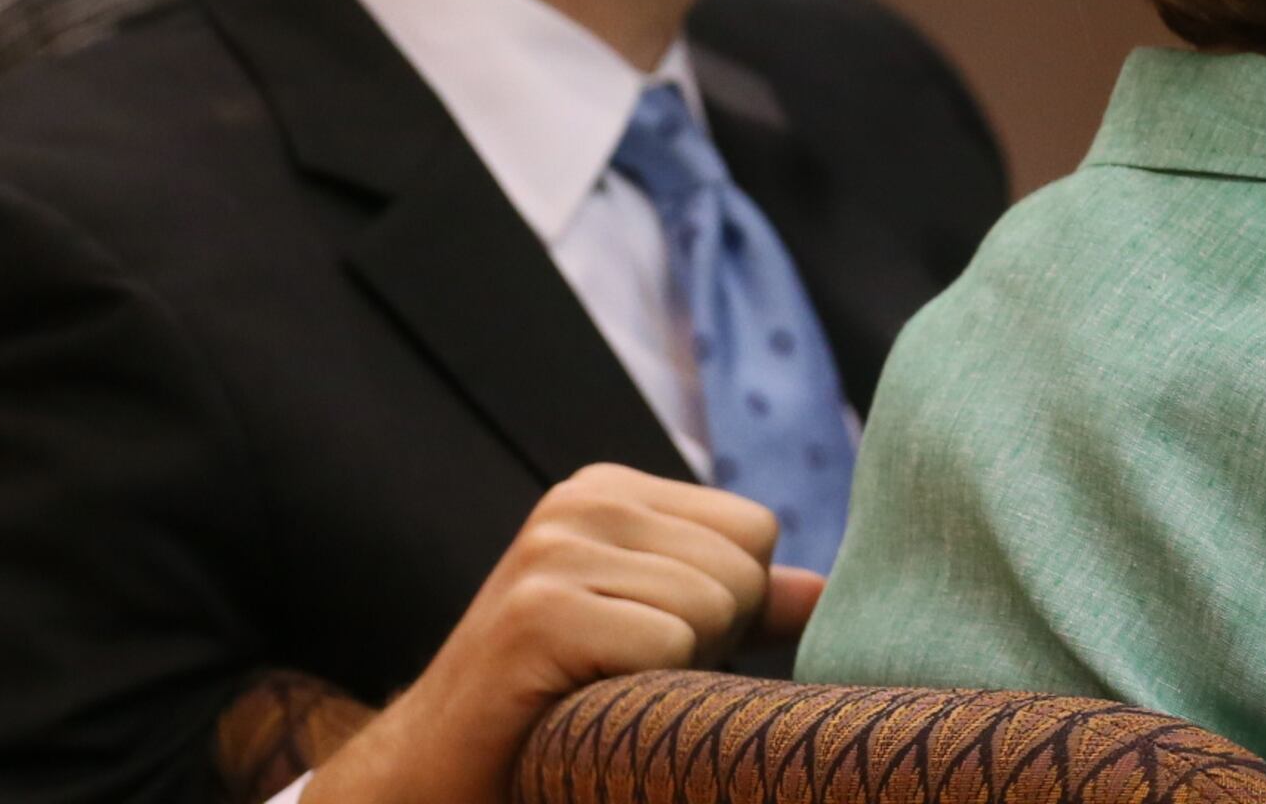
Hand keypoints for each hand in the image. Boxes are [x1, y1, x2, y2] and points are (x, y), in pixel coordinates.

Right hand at [304, 465, 825, 803]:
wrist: (436, 775)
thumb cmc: (561, 707)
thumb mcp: (656, 634)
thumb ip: (741, 607)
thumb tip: (830, 594)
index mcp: (612, 491)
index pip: (756, 529)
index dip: (728, 609)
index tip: (653, 648)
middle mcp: (580, 501)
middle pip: (742, 569)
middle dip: (706, 643)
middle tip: (624, 679)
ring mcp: (552, 550)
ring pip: (712, 609)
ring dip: (673, 675)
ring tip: (603, 691)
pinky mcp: (537, 611)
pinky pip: (667, 648)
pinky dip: (642, 699)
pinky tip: (582, 708)